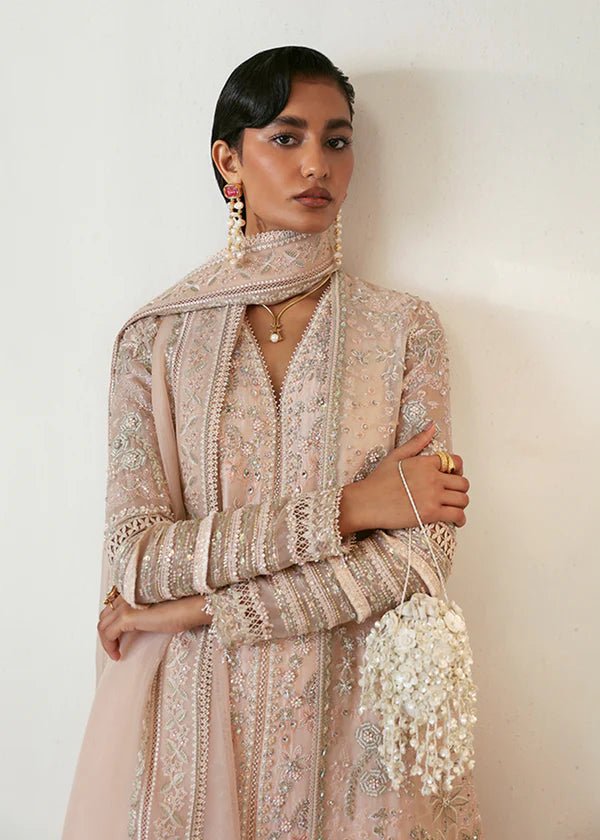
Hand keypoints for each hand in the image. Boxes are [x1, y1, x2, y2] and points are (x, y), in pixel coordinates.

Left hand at [97, 593, 211, 661]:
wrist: (198, 604)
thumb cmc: (189, 606)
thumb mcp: (163, 609)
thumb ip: (148, 612)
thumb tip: (141, 626)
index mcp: (136, 587)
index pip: (113, 605)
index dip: (113, 623)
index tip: (119, 638)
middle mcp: (128, 592)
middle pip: (105, 614)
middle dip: (107, 632)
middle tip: (116, 647)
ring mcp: (127, 602)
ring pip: (102, 624)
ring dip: (106, 641)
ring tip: (116, 653)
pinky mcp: (129, 615)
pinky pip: (107, 633)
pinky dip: (109, 646)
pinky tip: (118, 655)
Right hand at [339, 424, 469, 532]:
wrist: (366, 502)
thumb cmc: (377, 481)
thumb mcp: (396, 455)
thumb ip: (417, 442)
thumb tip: (432, 427)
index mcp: (426, 462)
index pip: (456, 462)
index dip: (457, 470)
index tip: (453, 477)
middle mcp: (433, 478)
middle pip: (463, 483)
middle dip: (460, 489)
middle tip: (453, 494)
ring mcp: (433, 496)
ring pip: (463, 499)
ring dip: (461, 504)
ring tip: (454, 507)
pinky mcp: (431, 513)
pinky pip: (457, 515)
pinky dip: (460, 519)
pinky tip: (456, 520)